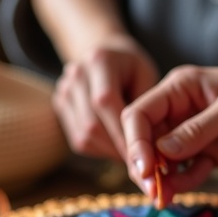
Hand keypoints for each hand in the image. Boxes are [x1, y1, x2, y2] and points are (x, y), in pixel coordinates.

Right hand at [53, 34, 158, 160]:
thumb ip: (148, 107)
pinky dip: (99, 150)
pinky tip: (115, 147)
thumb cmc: (132, 68)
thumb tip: (156, 145)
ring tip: (130, 156)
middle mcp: (75, 74)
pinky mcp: (61, 107)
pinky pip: (79, 140)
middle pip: (91, 123)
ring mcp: (64, 91)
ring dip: (109, 152)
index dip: (122, 132)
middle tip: (139, 161)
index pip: (105, 102)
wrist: (104, 54)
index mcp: (99, 60)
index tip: (143, 152)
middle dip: (117, 147)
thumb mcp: (147, 77)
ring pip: (84, 136)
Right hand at [120, 64, 217, 203]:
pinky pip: (183, 171)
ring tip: (167, 197)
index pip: (140, 115)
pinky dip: (183, 181)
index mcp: (181, 87)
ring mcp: (192, 133)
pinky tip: (198, 179)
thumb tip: (162, 150)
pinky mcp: (207, 152)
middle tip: (154, 192)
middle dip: (145, 167)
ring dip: (161, 179)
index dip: (136, 143)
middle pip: (145, 140)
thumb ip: (200, 128)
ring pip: (161, 160)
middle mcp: (180, 108)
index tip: (145, 171)